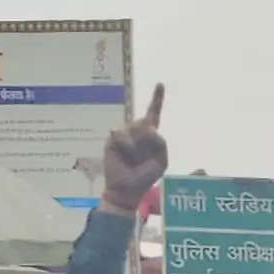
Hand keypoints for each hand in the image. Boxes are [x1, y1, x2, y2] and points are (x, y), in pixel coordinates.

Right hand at [99, 84, 167, 213]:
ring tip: (133, 159)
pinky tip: (125, 156)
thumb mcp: (161, 160)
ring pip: (135, 127)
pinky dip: (127, 146)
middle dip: (148, 138)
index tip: (161, 84)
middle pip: (146, 122)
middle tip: (143, 156)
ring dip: (138, 145)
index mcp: (150, 136)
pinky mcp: (112, 139)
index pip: (154, 114)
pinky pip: (122, 134)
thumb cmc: (145, 176)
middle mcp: (136, 131)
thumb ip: (160, 142)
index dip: (157, 99)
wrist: (126, 189)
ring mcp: (123, 135)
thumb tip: (147, 128)